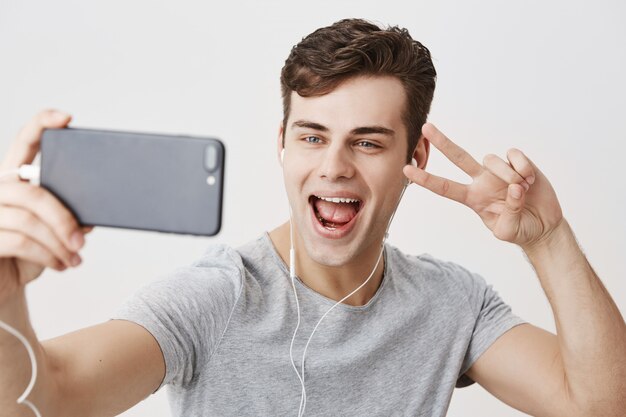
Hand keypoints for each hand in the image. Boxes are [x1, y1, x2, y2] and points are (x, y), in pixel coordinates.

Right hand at [0, 110, 91, 304]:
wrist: (4, 285)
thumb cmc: (28, 254)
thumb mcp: (53, 232)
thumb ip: (68, 215)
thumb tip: (92, 216)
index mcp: (13, 178)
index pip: (24, 142)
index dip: (42, 124)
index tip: (66, 118)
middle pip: (33, 192)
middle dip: (64, 218)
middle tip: (82, 241)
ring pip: (28, 220)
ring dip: (59, 243)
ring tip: (75, 257)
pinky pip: (20, 242)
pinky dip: (48, 256)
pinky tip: (61, 265)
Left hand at [403, 123, 563, 249]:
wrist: (542, 226)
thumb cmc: (519, 229)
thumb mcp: (508, 230)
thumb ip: (508, 213)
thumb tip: (513, 188)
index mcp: (472, 198)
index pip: (444, 187)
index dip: (425, 179)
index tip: (406, 170)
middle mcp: (482, 180)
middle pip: (458, 157)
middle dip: (442, 142)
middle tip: (426, 127)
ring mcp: (499, 170)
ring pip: (492, 159)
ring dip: (508, 175)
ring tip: (523, 189)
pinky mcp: (518, 162)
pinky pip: (514, 155)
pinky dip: (523, 168)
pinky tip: (530, 180)